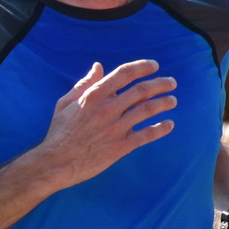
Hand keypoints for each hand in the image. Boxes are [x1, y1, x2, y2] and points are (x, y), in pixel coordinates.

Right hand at [34, 60, 176, 189]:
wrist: (56, 162)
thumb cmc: (59, 132)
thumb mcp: (65, 103)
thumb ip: (84, 84)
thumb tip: (98, 67)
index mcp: (94, 95)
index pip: (124, 74)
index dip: (142, 67)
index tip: (154, 65)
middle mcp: (108, 109)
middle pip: (142, 90)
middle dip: (160, 84)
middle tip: (171, 83)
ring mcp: (116, 128)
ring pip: (148, 110)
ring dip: (164, 103)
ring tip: (173, 100)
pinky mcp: (121, 146)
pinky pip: (146, 135)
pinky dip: (161, 129)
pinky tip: (169, 124)